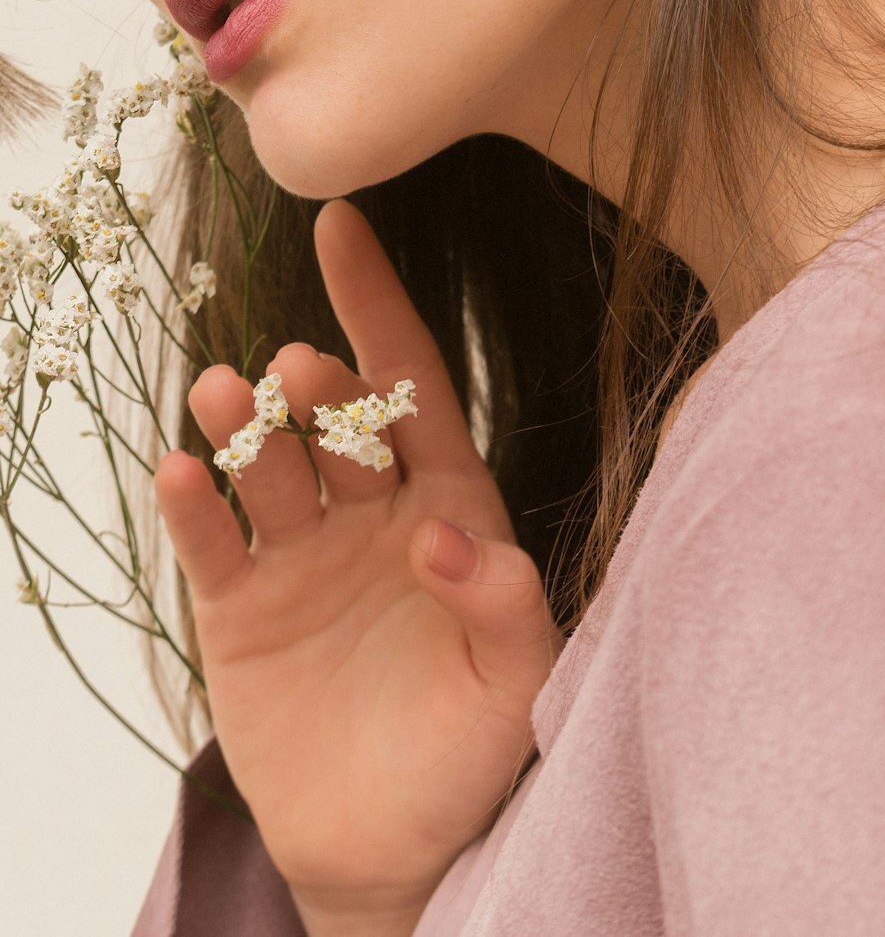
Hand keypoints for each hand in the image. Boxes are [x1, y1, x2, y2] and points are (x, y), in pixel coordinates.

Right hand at [155, 200, 561, 928]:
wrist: (390, 845)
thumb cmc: (470, 750)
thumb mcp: (517, 683)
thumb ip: (506, 604)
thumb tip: (446, 536)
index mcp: (450, 505)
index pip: (415, 387)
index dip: (382, 306)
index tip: (345, 227)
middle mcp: (371, 511)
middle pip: (339, 422)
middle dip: (323, 388)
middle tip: (304, 371)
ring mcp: (301, 553)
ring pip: (268, 466)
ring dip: (244, 427)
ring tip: (221, 395)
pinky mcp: (240, 606)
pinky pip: (214, 543)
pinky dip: (194, 507)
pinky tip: (180, 473)